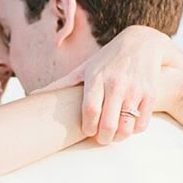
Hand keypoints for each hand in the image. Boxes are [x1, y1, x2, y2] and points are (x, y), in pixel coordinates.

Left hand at [32, 25, 182, 143]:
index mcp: (96, 78)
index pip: (90, 110)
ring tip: (114, 136)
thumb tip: (32, 95)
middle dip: (103, 138)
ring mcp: (135, 89)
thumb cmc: (106, 59)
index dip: (88, 127)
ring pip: (127, 126)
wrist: (143, 42)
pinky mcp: (151, 94)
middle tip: (101, 140)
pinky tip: (129, 126)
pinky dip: (135, 130)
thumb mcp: (84, 68)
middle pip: (108, 123)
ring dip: (120, 137)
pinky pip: (142, 123)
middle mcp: (116, 83)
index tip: (87, 131)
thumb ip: (61, 85)